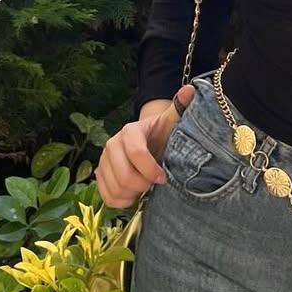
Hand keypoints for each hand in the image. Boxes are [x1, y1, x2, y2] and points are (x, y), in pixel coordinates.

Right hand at [95, 84, 196, 208]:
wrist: (149, 140)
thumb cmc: (162, 133)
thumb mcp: (172, 121)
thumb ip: (180, 108)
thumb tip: (190, 90)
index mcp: (130, 131)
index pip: (136, 153)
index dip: (151, 169)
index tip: (164, 177)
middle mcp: (112, 144)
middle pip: (124, 175)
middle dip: (143, 184)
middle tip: (155, 184)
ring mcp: (103, 161)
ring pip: (115, 188)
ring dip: (133, 194)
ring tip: (146, 188)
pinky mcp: (100, 175)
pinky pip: (107, 197)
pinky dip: (122, 202)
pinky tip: (134, 195)